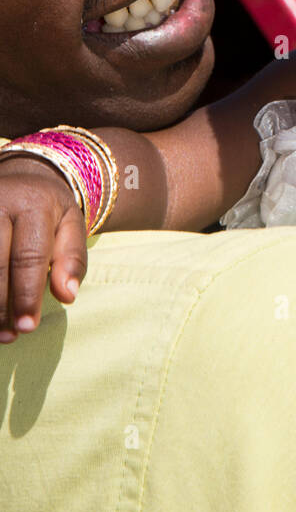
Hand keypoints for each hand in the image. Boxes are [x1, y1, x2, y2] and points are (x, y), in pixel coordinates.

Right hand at [0, 158, 86, 341]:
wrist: (20, 176)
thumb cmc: (49, 210)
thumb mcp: (71, 224)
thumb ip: (73, 259)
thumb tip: (68, 295)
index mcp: (33, 203)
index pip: (29, 255)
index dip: (27, 294)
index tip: (28, 327)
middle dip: (2, 306)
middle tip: (10, 336)